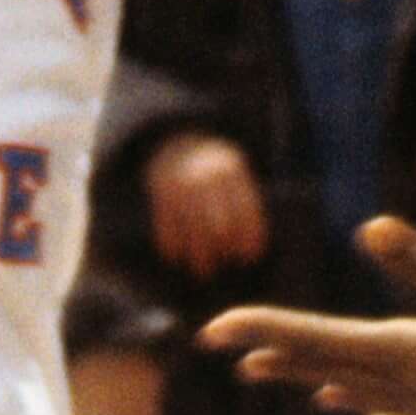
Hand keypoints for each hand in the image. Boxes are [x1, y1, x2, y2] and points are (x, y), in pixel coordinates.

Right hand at [145, 132, 268, 275]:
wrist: (176, 143)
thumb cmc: (214, 175)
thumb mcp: (234, 176)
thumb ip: (244, 203)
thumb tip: (255, 251)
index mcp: (233, 170)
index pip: (246, 209)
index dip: (249, 236)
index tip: (247, 257)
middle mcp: (208, 175)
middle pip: (219, 222)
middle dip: (223, 249)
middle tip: (223, 265)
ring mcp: (182, 181)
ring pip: (192, 225)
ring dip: (198, 252)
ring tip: (202, 271)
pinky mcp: (161, 188)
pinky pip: (166, 221)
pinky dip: (171, 242)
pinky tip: (175, 257)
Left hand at [200, 215, 415, 414]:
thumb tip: (371, 226)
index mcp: (389, 349)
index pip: (308, 334)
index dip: (260, 325)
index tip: (213, 326)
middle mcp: (387, 377)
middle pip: (310, 356)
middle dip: (261, 342)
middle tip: (210, 336)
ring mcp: (406, 397)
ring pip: (333, 377)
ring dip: (291, 367)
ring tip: (251, 365)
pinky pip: (368, 396)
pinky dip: (341, 389)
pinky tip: (328, 396)